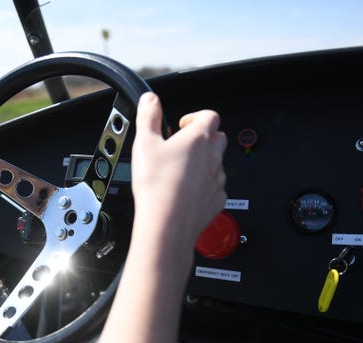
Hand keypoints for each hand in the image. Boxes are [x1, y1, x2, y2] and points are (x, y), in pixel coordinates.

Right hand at [131, 92, 226, 245]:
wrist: (167, 223)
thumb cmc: (156, 185)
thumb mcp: (144, 143)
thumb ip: (148, 116)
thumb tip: (150, 100)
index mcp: (198, 138)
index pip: (210, 116)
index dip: (196, 117)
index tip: (182, 125)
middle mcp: (213, 157)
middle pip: (218, 138)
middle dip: (203, 139)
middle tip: (183, 147)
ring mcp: (217, 179)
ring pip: (217, 163)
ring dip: (204, 163)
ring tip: (181, 172)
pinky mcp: (217, 200)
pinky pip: (215, 187)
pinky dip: (204, 186)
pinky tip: (185, 192)